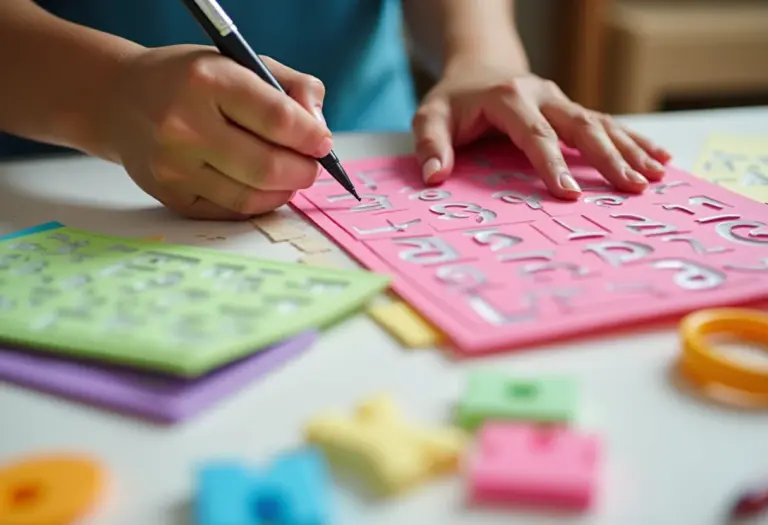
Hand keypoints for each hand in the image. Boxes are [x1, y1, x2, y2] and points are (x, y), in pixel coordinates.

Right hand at [103, 45, 330, 219]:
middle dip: (303, 171)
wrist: (121, 100)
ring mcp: (174, 166)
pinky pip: (231, 210)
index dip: (311, 136)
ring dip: (284, 190)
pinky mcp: (170, 196)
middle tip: (311, 166)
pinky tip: (263, 187)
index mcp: (207, 81)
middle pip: (268, 166)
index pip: (277, 119)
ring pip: (252, 196)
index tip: (322, 142)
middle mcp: (184, 126)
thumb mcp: (241, 62)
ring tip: (290, 176)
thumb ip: (292, 86)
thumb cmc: (190, 80)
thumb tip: (319, 128)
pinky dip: (258, 202)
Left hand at [412, 57, 672, 198]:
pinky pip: (607, 124)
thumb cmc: (454, 101)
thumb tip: (434, 178)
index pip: (534, 134)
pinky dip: (633, 141)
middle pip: (580, 125)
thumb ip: (431, 145)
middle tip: (631, 187)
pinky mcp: (571, 109)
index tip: (570, 194)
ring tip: (656, 177)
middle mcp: (542, 95)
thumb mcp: (430, 117)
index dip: (552, 163)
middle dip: (608, 157)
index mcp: (508, 98)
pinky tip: (659, 157)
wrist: (477, 68)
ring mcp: (561, 101)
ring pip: (601, 123)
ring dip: (630, 149)